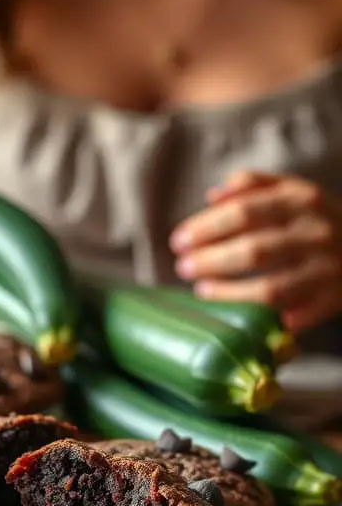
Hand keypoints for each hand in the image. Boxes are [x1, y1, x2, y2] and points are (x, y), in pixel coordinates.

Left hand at [169, 171, 341, 333]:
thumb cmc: (319, 220)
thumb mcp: (295, 191)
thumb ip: (254, 186)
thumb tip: (213, 195)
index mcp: (303, 200)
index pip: (244, 212)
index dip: (205, 227)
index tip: (178, 240)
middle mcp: (316, 234)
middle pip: (253, 250)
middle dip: (210, 260)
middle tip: (182, 266)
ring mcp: (325, 271)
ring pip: (269, 289)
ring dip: (229, 292)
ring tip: (201, 289)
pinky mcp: (331, 302)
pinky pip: (290, 317)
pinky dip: (262, 319)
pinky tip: (236, 318)